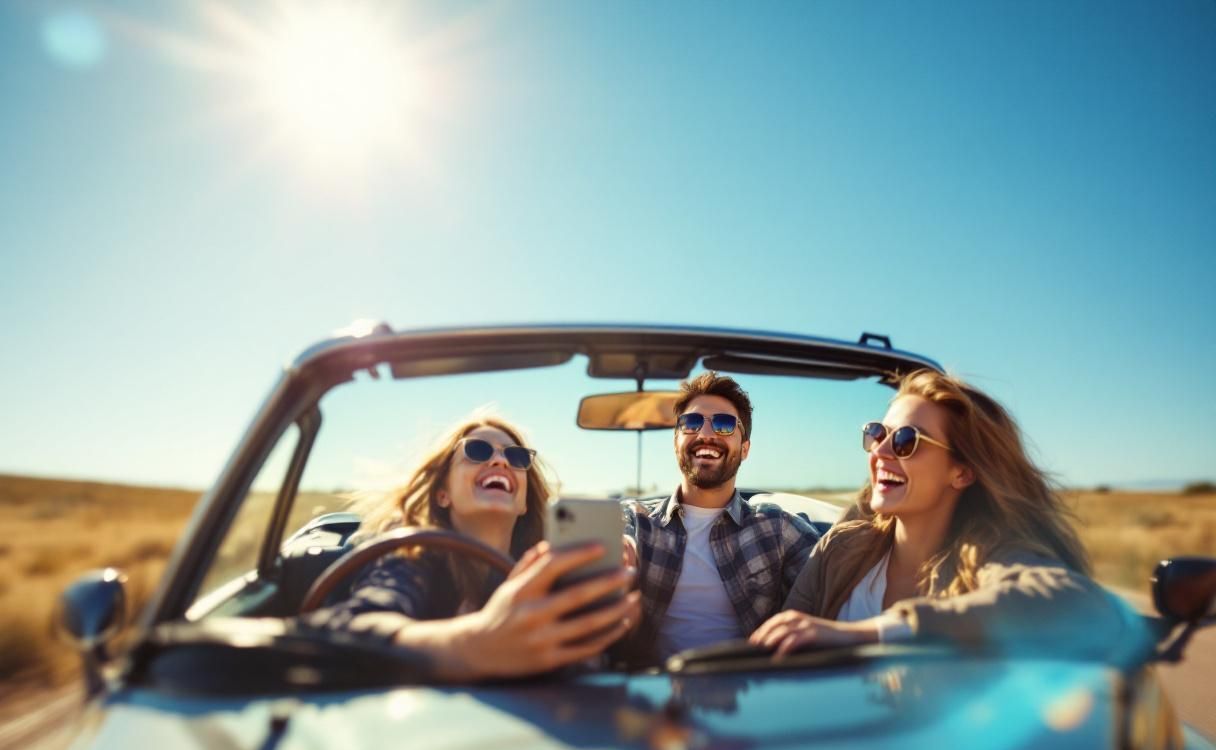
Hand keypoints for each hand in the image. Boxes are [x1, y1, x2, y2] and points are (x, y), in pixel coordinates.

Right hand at [440, 542, 641, 678]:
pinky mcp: (549, 661)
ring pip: (588, 624)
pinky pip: (586, 648)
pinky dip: (608, 635)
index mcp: (520, 591)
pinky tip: (621, 623)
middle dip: (609, 582)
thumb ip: (529, 564)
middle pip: (578, 595)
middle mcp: (530, 615)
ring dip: (615, 610)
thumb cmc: (500, 610)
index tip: (603, 546)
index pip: (553, 565)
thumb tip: (552, 544)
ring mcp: (540, 640)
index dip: (579, 554)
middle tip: (630, 572)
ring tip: (633, 597)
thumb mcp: (509, 584)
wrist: (478, 650)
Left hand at [749, 610, 877, 657]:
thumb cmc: (825, 638)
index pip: (774, 621)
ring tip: (763, 649)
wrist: (848, 636)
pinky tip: (779, 656)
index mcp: (795, 616)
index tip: (752, 641)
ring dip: (771, 639)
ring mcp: (807, 625)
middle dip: (763, 635)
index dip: (762, 630)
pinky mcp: (815, 634)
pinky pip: (796, 640)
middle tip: (754, 646)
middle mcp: (799, 618)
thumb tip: (775, 647)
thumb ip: (793, 635)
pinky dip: (785, 647)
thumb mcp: (806, 633)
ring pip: (783, 631)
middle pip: (775, 625)